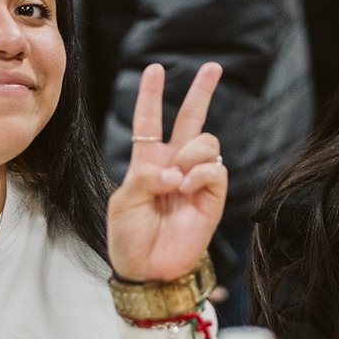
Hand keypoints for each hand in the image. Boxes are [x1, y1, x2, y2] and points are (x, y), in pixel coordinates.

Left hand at [107, 62, 226, 281]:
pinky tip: (187, 187)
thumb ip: (143, 179)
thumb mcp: (123, 204)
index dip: (150, 95)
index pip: (149, 121)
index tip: (154, 69)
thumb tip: (172, 169)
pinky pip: (215, 168)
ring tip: (176, 181)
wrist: (148, 271)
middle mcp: (174, 164)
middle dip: (202, 91)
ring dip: (190, 154)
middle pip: (190, 119)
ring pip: (206, 141)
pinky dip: (201, 173)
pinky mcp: (212, 197)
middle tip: (213, 67)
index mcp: (147, 162)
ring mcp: (195, 179)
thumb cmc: (129, 238)